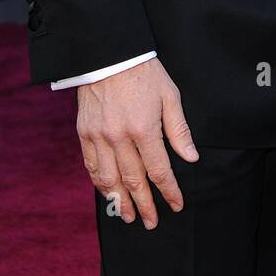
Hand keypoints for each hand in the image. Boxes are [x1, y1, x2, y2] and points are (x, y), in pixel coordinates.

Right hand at [76, 58, 198, 227]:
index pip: (159, 170)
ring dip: (120, 200)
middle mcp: (119, 137)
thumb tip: (191, 158)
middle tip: (150, 222)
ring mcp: (99, 136)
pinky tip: (108, 192)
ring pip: (109, 178)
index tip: (176, 204)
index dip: (169, 191)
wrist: (109, 53)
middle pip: (133, 180)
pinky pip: (91, 165)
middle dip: (144, 204)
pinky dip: (100, 182)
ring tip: (128, 216)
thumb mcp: (170, 95)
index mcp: (144, 129)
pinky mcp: (84, 133)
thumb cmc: (144, 72)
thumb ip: (179, 130)